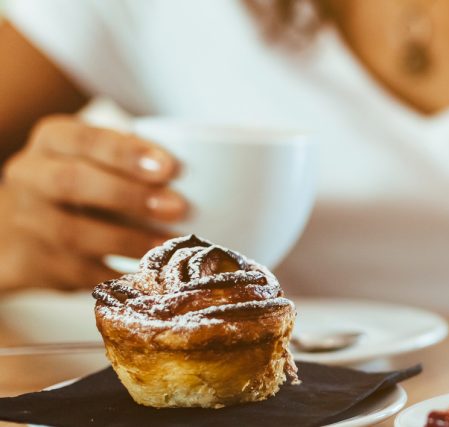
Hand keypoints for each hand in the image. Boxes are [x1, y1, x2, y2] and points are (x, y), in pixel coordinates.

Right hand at [0, 115, 183, 290]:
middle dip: (128, 195)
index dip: (127, 153)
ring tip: (170, 246)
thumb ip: (135, 160)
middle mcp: (31, 176)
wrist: (16, 231)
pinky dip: (119, 277)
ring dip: (128, 242)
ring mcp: (29, 222)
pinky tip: (152, 277)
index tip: (170, 168)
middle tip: (178, 207)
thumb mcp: (96, 158)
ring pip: (73, 233)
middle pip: (72, 182)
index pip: (85, 138)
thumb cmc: (80, 185)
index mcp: (53, 140)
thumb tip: (214, 177)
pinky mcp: (36, 264)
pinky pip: (79, 274)